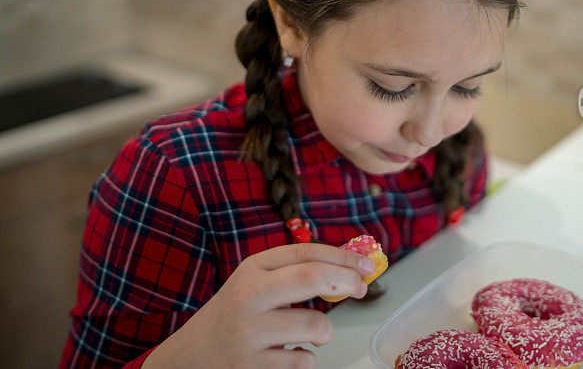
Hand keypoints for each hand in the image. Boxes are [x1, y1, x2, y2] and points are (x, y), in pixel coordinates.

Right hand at [143, 243, 375, 367]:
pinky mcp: (252, 366)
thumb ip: (293, 272)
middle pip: (311, 277)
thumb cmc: (234, 315)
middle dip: (346, 280)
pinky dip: (306, 359)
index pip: (305, 252)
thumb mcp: (255, 282)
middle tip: (361, 289)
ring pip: (315, 326)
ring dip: (325, 331)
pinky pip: (303, 362)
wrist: (189, 357)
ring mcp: (249, 332)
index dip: (342, 257)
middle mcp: (249, 295)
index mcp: (253, 269)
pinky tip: (288, 355)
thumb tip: (349, 268)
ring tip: (312, 334)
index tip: (367, 265)